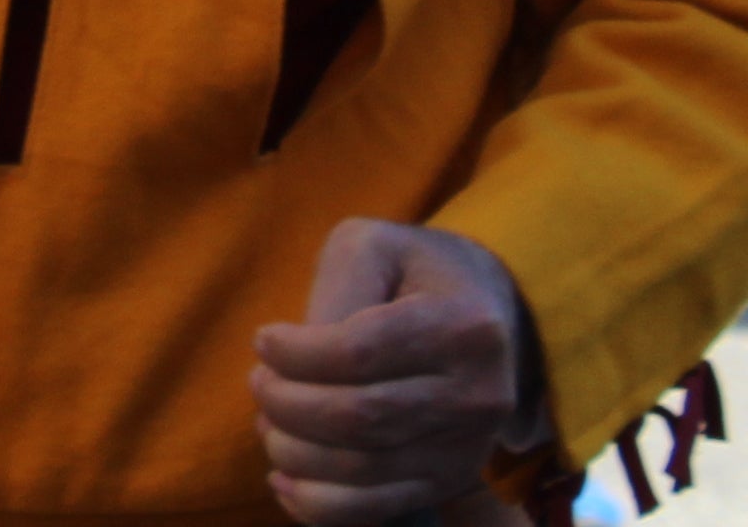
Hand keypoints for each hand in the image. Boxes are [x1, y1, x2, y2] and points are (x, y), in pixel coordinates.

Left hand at [251, 218, 538, 522]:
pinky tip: (283, 478)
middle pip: (358, 417)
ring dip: (295, 452)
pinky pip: (378, 509)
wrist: (488, 314)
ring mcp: (468, 447)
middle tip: (259, 382)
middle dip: (286, 404)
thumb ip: (334, 288)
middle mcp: (478, 394)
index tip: (264, 340)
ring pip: (363, 470)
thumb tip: (299, 354)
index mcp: (464, 326)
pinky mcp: (451, 481)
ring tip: (268, 422)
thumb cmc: (411, 271)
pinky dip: (319, 504)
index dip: (295, 354)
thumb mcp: (370, 247)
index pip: (359, 353)